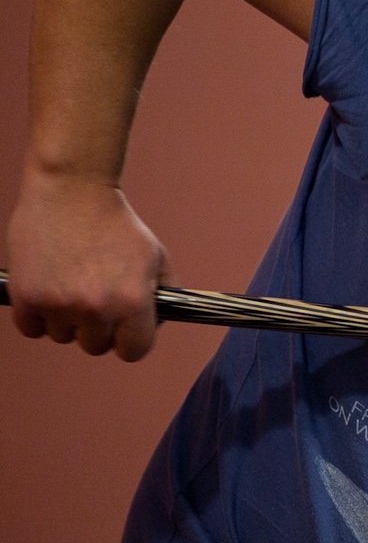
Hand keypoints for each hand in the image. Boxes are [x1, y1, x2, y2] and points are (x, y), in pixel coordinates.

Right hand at [7, 167, 167, 360]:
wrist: (72, 191)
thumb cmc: (117, 223)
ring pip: (63, 336)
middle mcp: (96, 309)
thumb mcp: (157, 257)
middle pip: (96, 346)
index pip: (133, 352)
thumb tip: (157, 324)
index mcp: (132, 302)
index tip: (123, 330)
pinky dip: (37, 316)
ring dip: (66, 319)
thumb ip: (164, 295)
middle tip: (95, 298)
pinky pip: (32, 329)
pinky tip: (48, 289)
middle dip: (98, 328)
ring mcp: (58, 305)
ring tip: (71, 284)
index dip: (130, 341)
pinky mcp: (26, 297)